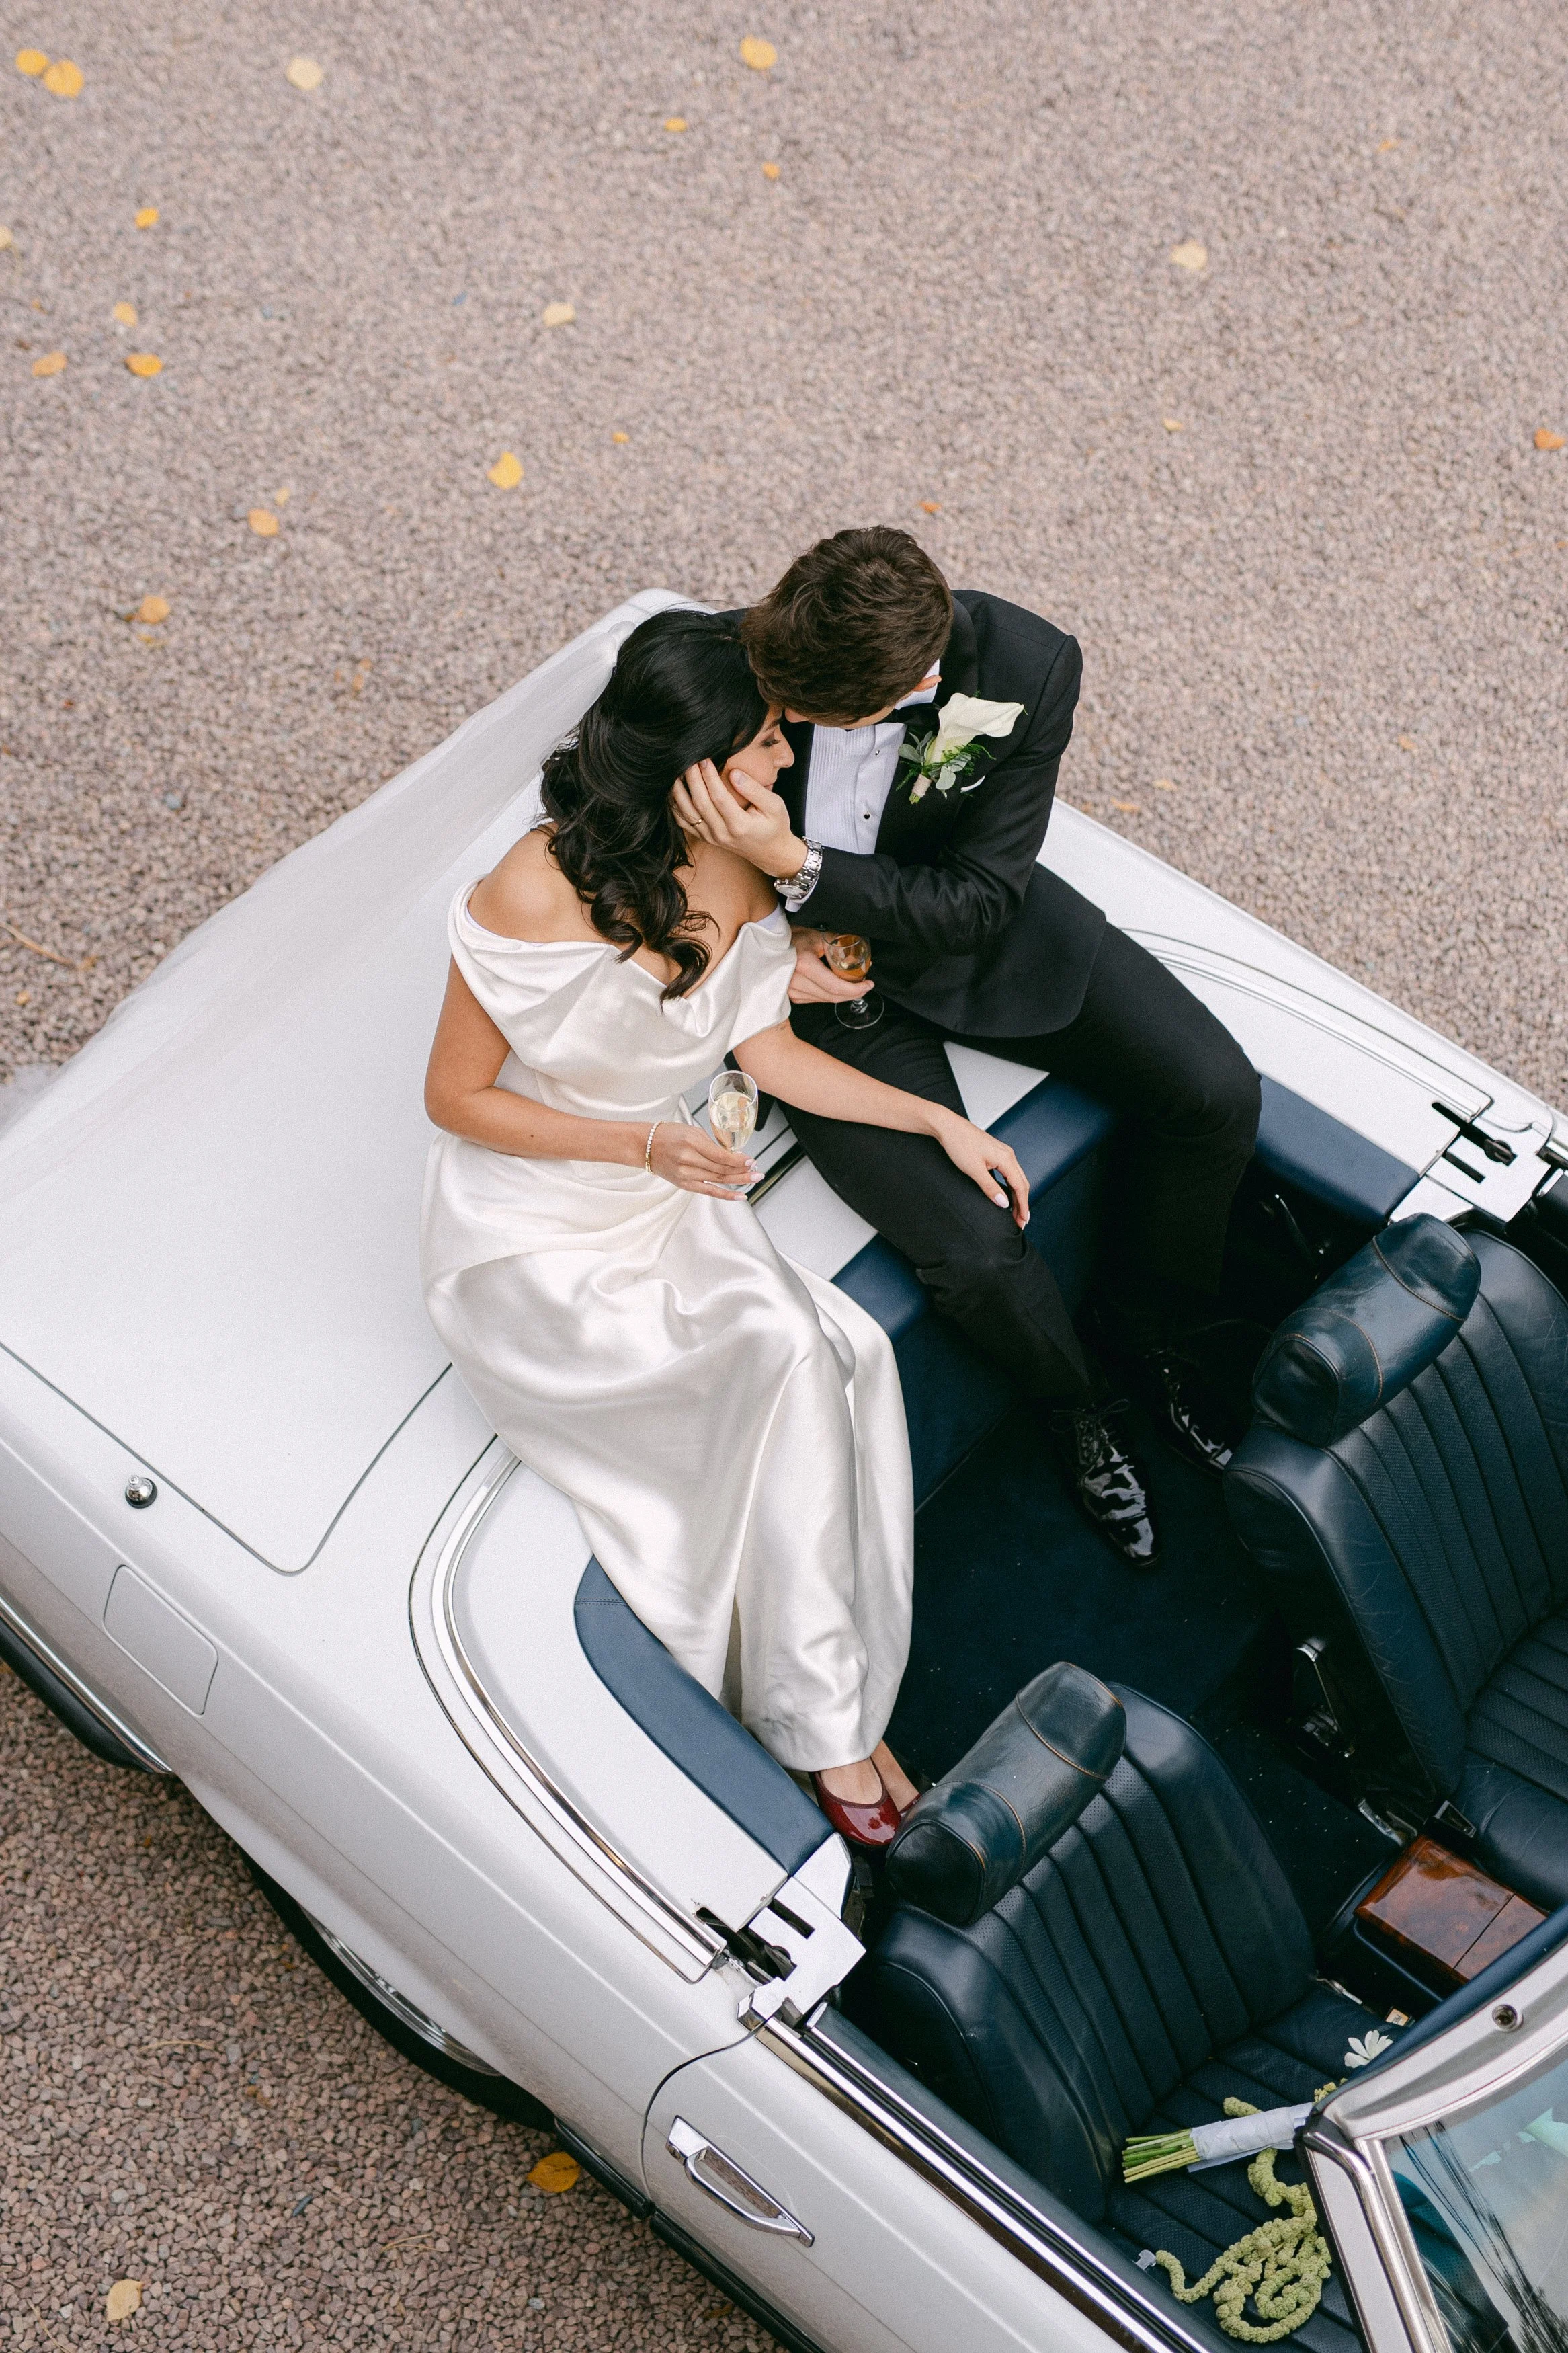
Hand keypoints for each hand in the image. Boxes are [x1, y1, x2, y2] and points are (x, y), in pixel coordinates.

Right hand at [648, 1120, 757, 1197]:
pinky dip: (726, 1194)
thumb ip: (712, 1145)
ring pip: (718, 1179)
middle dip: (742, 1171)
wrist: (645, 1146)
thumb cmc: (668, 1135)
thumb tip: (733, 1156)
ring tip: (753, 1179)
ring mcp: (686, 1174)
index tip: (751, 1160)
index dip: (739, 1160)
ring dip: (738, 1180)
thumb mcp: (692, 1131)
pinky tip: (740, 1196)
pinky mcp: (684, 1184)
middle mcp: (688, 1160)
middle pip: (722, 1169)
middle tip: (757, 1171)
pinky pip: (709, 1191)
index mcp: (691, 1142)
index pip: (721, 1156)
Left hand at [673, 759, 805, 879]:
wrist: (770, 852)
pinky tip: (675, 790)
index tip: (704, 759)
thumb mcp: (775, 805)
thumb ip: (755, 789)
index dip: (709, 777)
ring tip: (677, 771)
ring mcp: (711, 838)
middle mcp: (722, 834)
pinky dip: (676, 806)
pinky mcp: (705, 838)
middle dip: (692, 779)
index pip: (718, 797)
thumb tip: (734, 773)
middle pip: (700, 803)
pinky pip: (684, 823)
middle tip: (689, 759)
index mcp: (740, 826)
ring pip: (687, 813)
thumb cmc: (775, 825)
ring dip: (679, 791)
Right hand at [787, 927, 873, 1005]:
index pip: (835, 986)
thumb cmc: (792, 936)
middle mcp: (795, 981)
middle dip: (852, 993)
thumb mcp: (817, 936)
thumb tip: (857, 950)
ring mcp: (792, 990)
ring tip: (851, 985)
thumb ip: (837, 943)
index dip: (855, 989)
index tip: (868, 984)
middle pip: (832, 997)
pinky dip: (828, 995)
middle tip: (864, 986)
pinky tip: (834, 987)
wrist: (770, 943)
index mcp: (804, 965)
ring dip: (841, 995)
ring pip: (824, 1000)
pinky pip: (815, 999)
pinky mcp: (791, 995)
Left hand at [929, 1108, 1030, 1227]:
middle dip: (1023, 1203)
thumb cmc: (959, 1144)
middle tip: (1021, 1221)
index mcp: (1006, 1158)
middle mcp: (1008, 1154)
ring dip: (1018, 1195)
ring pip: (1016, 1177)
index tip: (1022, 1221)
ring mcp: (1002, 1152)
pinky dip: (1011, 1186)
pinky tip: (1007, 1194)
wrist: (947, 1126)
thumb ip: (990, 1188)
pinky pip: (1009, 1172)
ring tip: (1016, 1212)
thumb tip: (1004, 1203)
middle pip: (1022, 1183)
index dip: (1023, 1206)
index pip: (1020, 1187)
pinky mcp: (995, 1152)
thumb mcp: (973, 1170)